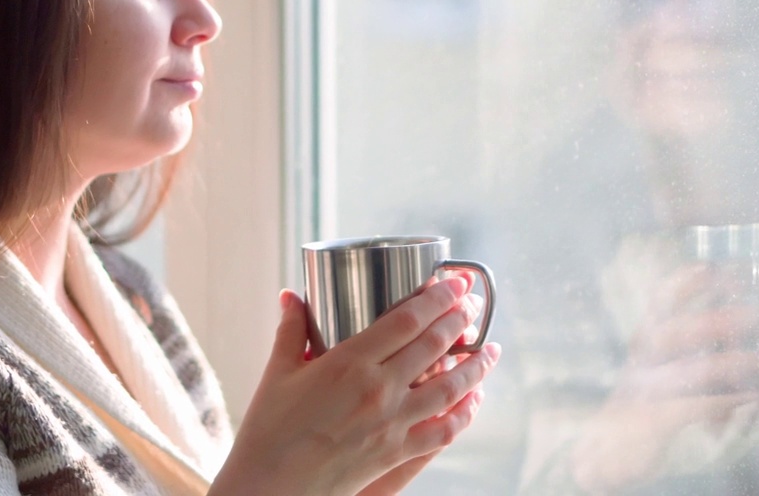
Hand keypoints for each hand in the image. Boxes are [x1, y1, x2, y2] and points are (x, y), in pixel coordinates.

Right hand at [209, 278, 500, 495]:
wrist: (272, 487)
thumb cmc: (270, 429)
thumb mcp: (278, 372)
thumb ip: (291, 329)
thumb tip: (292, 295)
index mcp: (348, 363)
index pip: (406, 320)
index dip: (436, 297)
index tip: (452, 282)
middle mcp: (378, 390)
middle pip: (433, 346)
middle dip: (459, 320)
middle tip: (472, 304)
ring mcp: (392, 423)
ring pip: (449, 388)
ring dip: (474, 365)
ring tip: (489, 349)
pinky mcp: (396, 453)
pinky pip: (443, 430)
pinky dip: (464, 413)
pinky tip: (474, 400)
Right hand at [569, 264, 758, 492]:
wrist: (600, 452)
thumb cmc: (638, 409)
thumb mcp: (657, 375)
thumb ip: (694, 363)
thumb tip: (744, 356)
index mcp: (643, 342)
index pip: (663, 299)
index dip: (694, 279)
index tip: (730, 267)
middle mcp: (644, 358)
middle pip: (694, 327)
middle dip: (740, 317)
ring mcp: (648, 386)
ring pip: (706, 366)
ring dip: (751, 361)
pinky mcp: (656, 418)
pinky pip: (706, 404)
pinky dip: (740, 400)